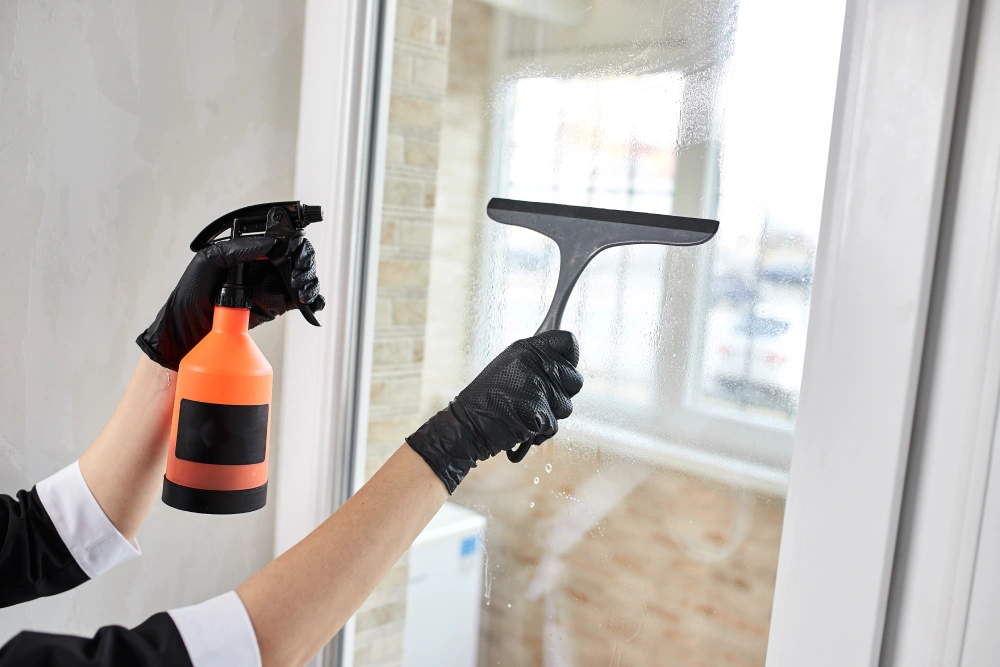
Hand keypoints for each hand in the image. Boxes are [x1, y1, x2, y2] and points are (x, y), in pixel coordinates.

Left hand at [137, 234, 324, 370]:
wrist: (188, 333)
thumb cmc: (190, 296)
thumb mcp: (208, 262)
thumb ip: (236, 249)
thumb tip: (268, 242)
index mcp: (248, 251)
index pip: (280, 239)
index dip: (292, 243)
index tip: (292, 253)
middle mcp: (262, 266)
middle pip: (296, 257)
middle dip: (304, 264)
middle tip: (297, 276)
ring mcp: (270, 286)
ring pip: (302, 277)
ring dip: (310, 282)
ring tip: (302, 293)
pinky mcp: (275, 306)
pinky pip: (299, 300)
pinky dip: (313, 300)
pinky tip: (312, 303)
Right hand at [406, 330, 583, 492]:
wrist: (466, 426)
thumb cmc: (486, 400)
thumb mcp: (508, 366)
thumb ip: (536, 361)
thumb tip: (565, 362)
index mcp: (525, 348)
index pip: (567, 342)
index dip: (570, 357)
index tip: (566, 367)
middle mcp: (533, 363)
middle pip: (575, 379)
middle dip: (562, 395)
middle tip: (539, 399)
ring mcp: (536, 387)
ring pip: (566, 406)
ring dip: (550, 416)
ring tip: (525, 413)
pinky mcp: (538, 411)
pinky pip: (554, 426)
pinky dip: (540, 432)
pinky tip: (522, 425)